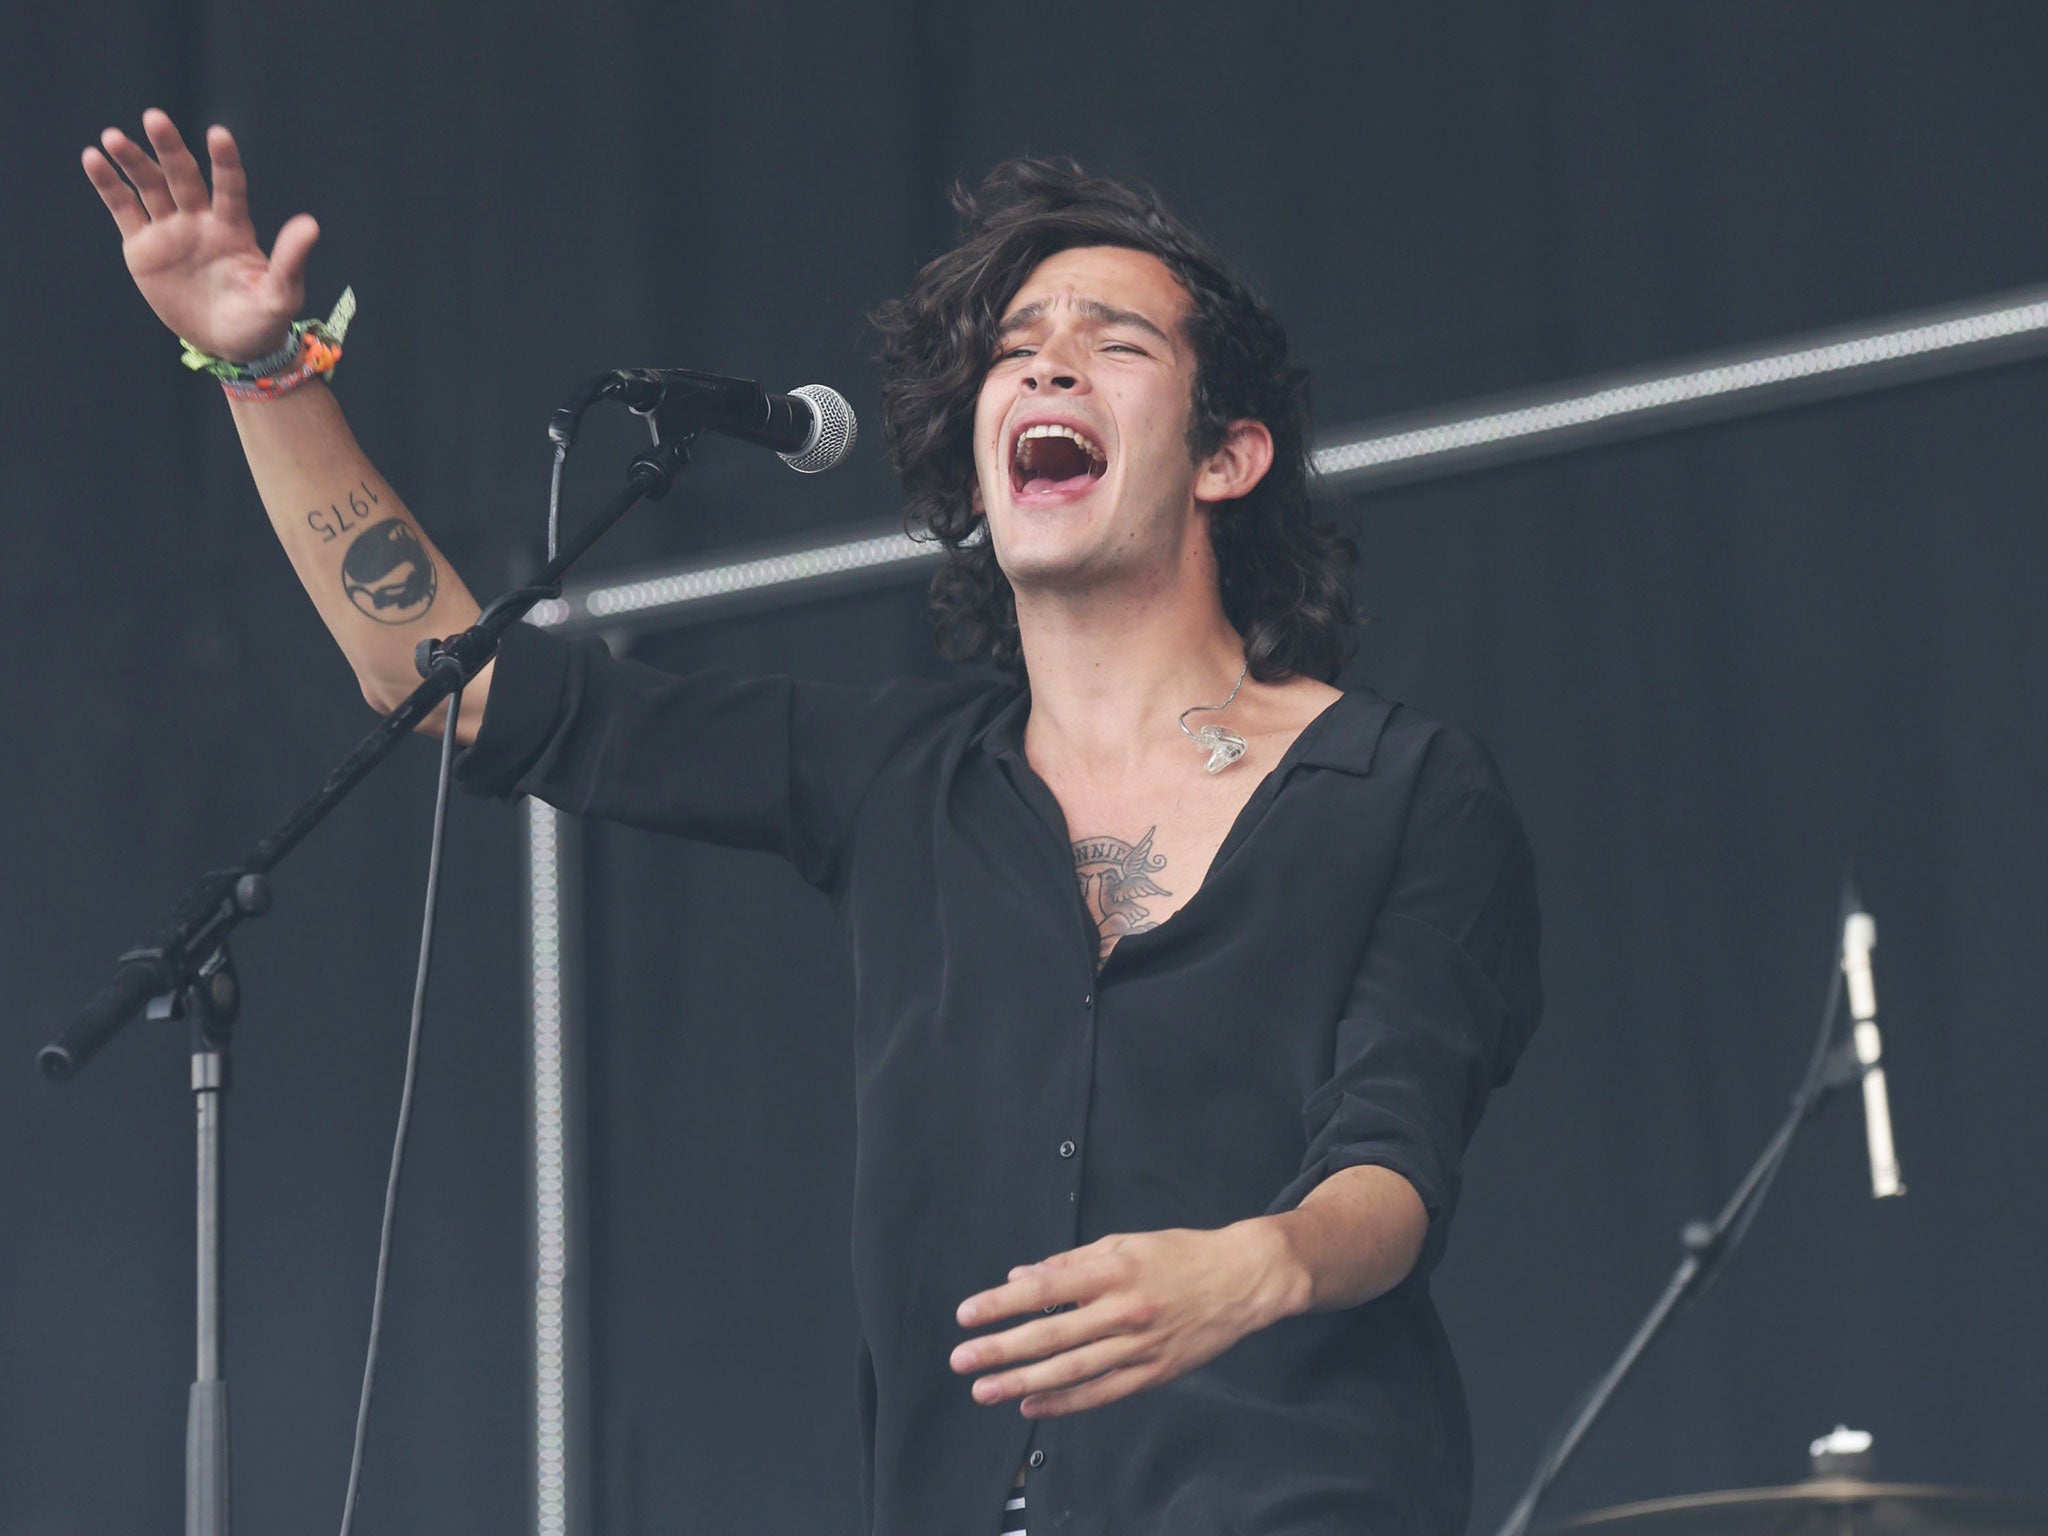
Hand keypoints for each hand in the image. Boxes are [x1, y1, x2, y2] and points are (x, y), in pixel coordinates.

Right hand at [82, 108, 317, 361]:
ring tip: (113, 137)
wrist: (230, 344)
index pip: (230, 188)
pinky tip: (92, 158)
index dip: (225, 163)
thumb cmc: (263, 320)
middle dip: (169, 149)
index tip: (219, 134)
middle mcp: (201, 220)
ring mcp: (170, 231)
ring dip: (132, 161)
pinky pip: (123, 209)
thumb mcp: (281, 296)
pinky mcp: (143, 247)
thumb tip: (311, 224)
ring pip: (149, 186)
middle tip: (155, 118)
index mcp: (235, 228)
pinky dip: (108, 184)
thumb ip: (291, 261)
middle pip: (183, 177)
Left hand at [949, 1223, 1304, 1418]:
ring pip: (1071, 1371)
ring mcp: (1139, 1346)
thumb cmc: (1179, 1255)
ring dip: (1022, 1382)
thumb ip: (1072, 1262)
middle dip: (1000, 1349)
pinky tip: (1033, 1404)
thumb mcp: (1125, 1243)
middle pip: (1051, 1336)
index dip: (1001, 1304)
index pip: (1044, 1290)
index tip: (966, 1315)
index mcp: (1113, 1271)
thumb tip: (1022, 1277)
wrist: (1243, 1279)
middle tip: (961, 1360)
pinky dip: (1065, 1402)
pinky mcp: (1154, 1372)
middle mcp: (1123, 1310)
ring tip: (985, 1389)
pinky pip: (1102, 1392)